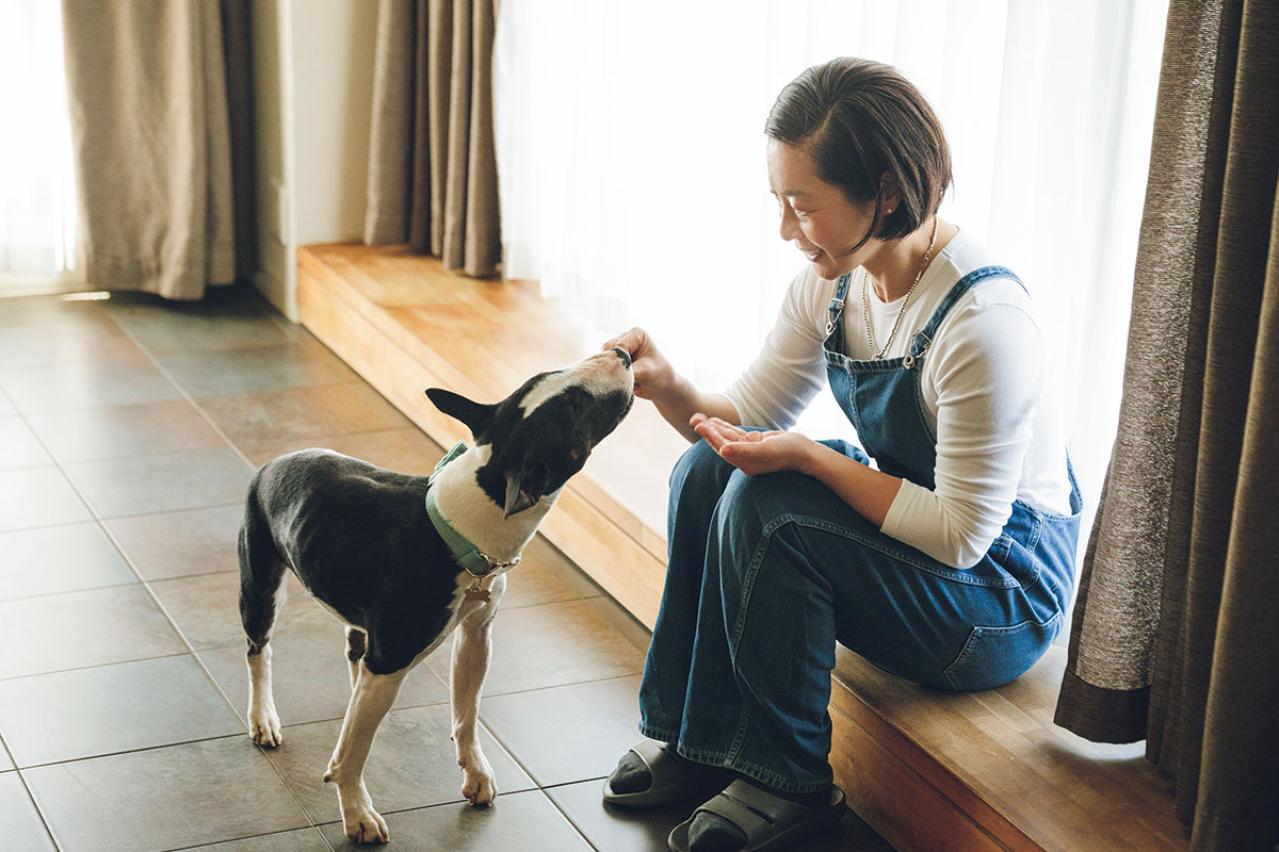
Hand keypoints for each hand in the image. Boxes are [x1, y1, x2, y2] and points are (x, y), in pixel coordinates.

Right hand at [601, 327, 674, 400]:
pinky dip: (610, 375)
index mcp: (636, 334)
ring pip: (603, 359)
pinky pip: (604, 367)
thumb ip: (628, 370)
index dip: (620, 360)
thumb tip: (610, 373)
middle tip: (625, 377)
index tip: (629, 372)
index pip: (619, 345)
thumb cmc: (660, 375)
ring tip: (626, 379)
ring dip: (612, 371)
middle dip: (614, 365)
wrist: (662, 387)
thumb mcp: (646, 372)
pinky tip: (621, 380)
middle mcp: (625, 338)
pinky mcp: (614, 360)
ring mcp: (618, 349)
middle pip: (608, 351)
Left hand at [690, 413, 815, 475]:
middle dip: (707, 430)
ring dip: (713, 427)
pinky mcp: (753, 443)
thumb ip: (743, 451)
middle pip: (721, 442)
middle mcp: (743, 458)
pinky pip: (735, 434)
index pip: (723, 447)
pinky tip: (715, 421)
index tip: (700, 425)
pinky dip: (724, 427)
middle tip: (694, 418)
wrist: (804, 453)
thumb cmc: (787, 453)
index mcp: (743, 463)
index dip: (711, 436)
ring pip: (726, 436)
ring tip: (699, 417)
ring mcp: (748, 450)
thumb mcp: (765, 450)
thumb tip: (723, 450)